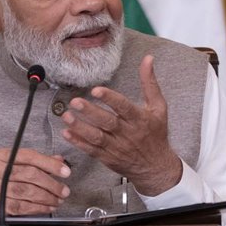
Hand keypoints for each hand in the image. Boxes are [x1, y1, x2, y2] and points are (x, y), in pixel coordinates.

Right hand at [0, 148, 70, 221]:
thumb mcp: (9, 166)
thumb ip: (33, 162)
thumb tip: (59, 161)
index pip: (29, 156)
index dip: (50, 163)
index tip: (65, 171)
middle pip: (30, 175)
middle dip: (52, 183)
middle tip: (64, 190)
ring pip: (28, 192)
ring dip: (48, 197)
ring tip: (58, 199)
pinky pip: (22, 207)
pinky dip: (38, 208)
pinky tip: (48, 207)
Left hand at [61, 54, 181, 195]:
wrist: (155, 166)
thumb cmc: (156, 133)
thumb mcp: (159, 107)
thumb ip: (150, 83)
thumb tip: (148, 59)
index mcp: (140, 119)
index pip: (124, 107)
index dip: (110, 98)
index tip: (96, 90)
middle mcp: (128, 133)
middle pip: (107, 122)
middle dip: (90, 112)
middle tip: (75, 102)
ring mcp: (116, 147)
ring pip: (96, 137)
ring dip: (80, 127)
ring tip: (67, 116)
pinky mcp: (107, 158)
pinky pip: (91, 150)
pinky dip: (78, 142)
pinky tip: (67, 133)